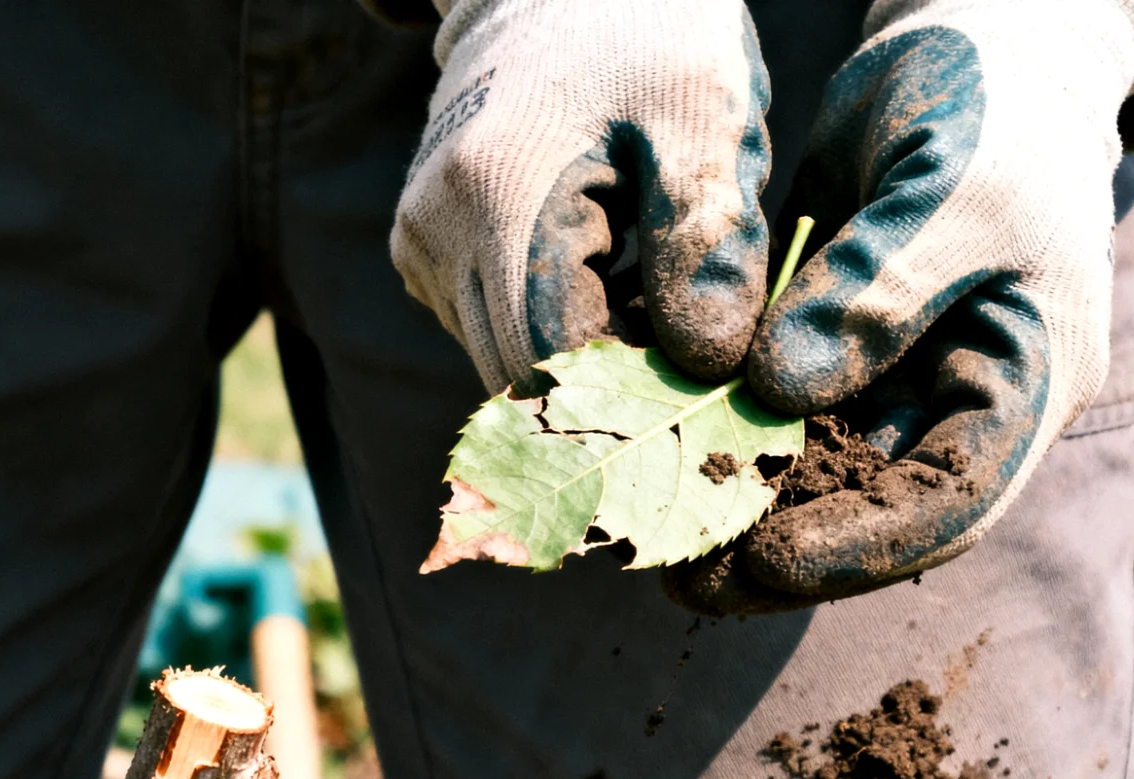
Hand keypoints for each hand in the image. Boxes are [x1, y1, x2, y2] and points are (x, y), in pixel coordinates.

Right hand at [391, 0, 771, 393]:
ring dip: (586, 351)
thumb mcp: (704, 118)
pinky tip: (611, 269)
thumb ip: (709, 245)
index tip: (709, 365)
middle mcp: (435, 237)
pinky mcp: (424, 250)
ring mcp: (421, 246)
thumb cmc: (645, 36)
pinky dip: (557, 321)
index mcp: (496, 201)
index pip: (554, 362)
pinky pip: (493, 324)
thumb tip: (712, 370)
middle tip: (693, 335)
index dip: (637, 386)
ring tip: (656, 284)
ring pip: (505, 359)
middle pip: (520, 375)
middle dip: (612, 380)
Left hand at [665, 0, 1133, 614]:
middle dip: (783, 549)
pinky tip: (644, 444)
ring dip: (736, 502)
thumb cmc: (997, 105)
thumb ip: (876, 293)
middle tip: (685, 577)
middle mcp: (957, 394)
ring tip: (648, 532)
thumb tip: (775, 392)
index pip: (953, 499)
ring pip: (813, 465)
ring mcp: (892, 370)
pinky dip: (713, 423)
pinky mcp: (829, 336)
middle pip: (874, 507)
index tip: (769, 559)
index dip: (864, 544)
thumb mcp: (956, 193)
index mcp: (1026, 379)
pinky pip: (770, 399)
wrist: (977, 36)